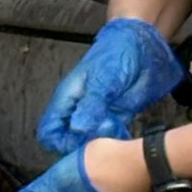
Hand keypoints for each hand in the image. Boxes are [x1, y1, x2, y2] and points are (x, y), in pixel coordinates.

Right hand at [37, 17, 182, 154]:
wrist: (142, 45)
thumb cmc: (116, 54)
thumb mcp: (103, 79)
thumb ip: (91, 105)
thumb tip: (77, 129)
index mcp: (67, 100)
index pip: (49, 132)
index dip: (58, 142)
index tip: (77, 142)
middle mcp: (79, 112)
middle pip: (69, 142)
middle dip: (83, 145)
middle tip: (99, 136)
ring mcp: (97, 116)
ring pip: (90, 142)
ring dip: (101, 143)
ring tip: (114, 128)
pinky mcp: (115, 118)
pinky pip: (110, 138)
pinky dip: (116, 140)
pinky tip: (123, 130)